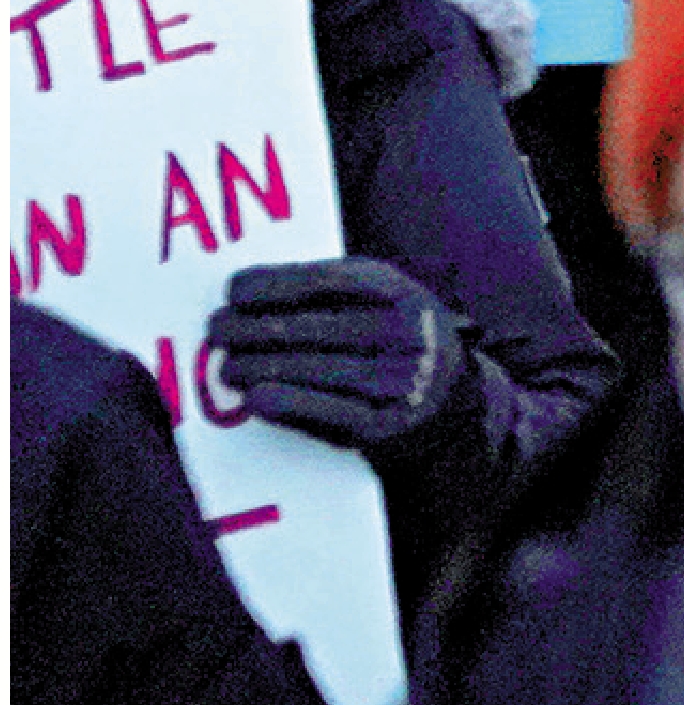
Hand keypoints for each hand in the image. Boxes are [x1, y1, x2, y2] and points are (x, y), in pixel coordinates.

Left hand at [206, 257, 469, 450]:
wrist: (447, 393)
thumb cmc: (391, 333)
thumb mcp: (378, 295)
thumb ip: (326, 290)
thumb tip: (244, 296)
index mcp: (398, 291)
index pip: (326, 282)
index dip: (273, 284)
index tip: (233, 292)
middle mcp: (402, 331)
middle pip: (308, 328)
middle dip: (249, 328)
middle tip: (216, 331)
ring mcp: (397, 379)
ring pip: (309, 370)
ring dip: (255, 367)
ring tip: (226, 367)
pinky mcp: (384, 422)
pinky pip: (325, 411)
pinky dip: (284, 402)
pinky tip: (255, 396)